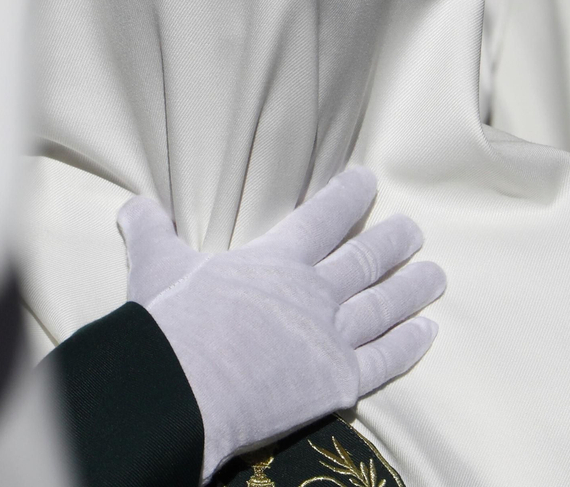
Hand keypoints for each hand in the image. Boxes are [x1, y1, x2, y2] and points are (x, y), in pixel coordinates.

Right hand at [117, 168, 443, 481]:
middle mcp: (314, 292)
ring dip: (413, 289)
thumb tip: (132, 205)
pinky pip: (385, 360)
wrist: (184, 388)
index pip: (324, 216)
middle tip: (415, 231)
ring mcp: (331, 337)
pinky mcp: (338, 382)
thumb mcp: (156, 267)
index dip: (349, 196)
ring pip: (385, 306)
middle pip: (365, 260)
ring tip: (437, 276)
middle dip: (394, 242)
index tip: (368, 181)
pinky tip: (428, 332)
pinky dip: (409, 344)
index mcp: (276, 260)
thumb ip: (150, 231)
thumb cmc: (170, 324)